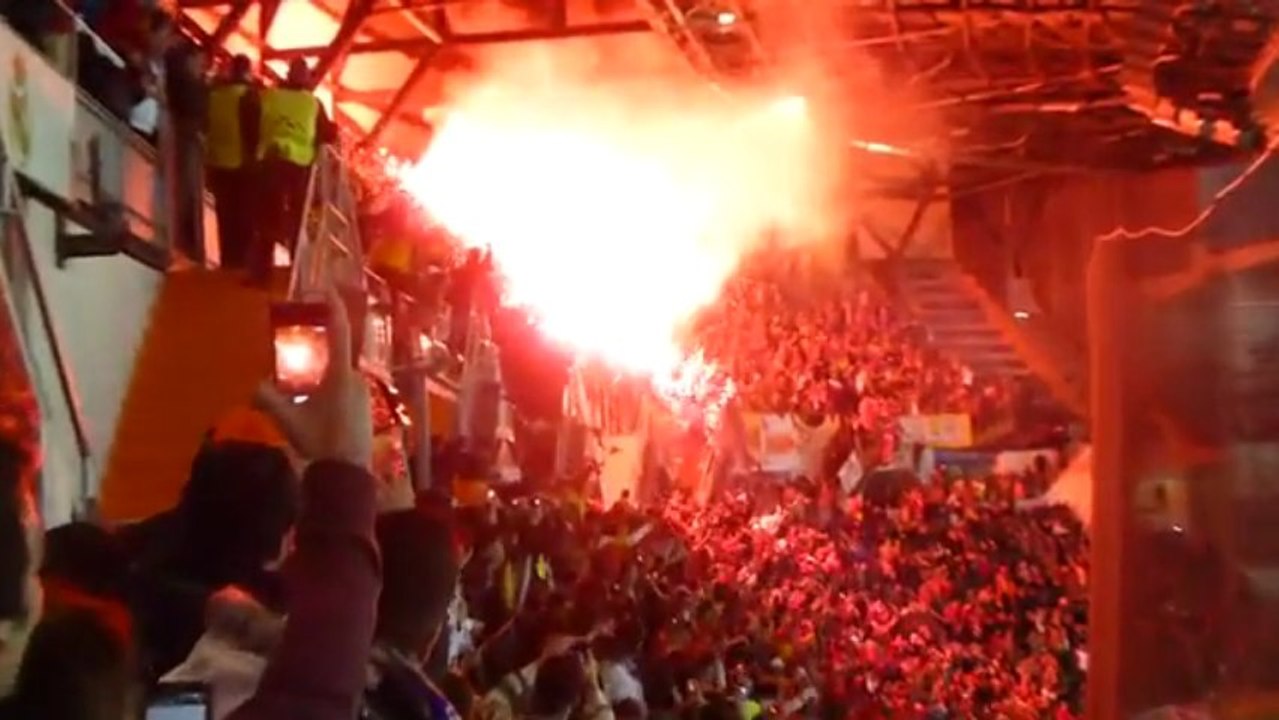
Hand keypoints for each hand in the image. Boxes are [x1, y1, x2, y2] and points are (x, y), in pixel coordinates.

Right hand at [255, 286, 372, 468]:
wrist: (348, 474)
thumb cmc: (320, 442)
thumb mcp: (290, 421)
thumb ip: (270, 400)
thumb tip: (252, 386)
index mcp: (340, 374)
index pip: (339, 332)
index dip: (334, 308)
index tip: (329, 288)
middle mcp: (357, 378)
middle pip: (334, 358)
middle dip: (317, 358)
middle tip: (300, 364)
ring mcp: (364, 393)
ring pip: (338, 377)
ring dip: (321, 381)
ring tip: (306, 400)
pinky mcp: (366, 407)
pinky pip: (345, 391)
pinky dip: (330, 393)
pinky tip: (319, 413)